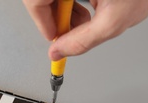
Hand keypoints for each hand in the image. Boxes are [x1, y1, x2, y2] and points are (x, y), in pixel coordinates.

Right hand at [23, 0, 147, 59]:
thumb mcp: (112, 22)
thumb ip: (82, 40)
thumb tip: (59, 52)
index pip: (35, 2)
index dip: (43, 22)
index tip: (54, 38)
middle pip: (42, 2)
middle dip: (57, 19)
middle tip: (71, 30)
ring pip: (55, 1)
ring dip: (67, 13)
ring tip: (86, 18)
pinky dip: (74, 5)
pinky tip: (89, 8)